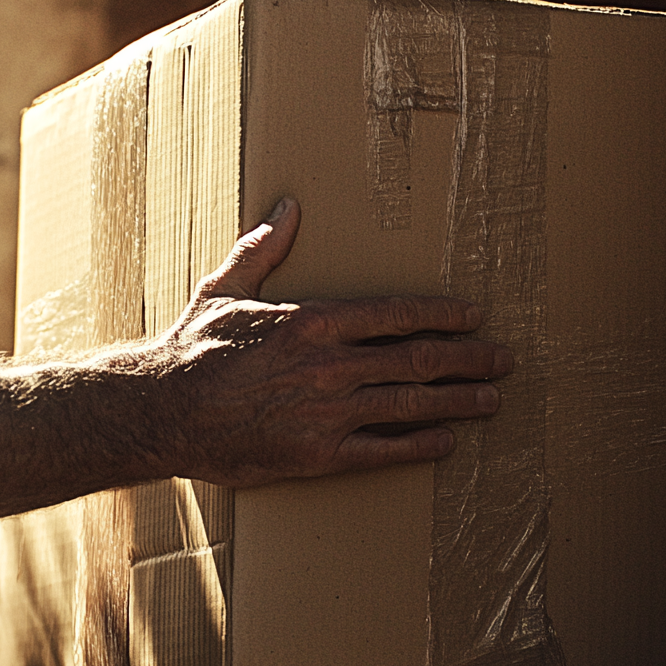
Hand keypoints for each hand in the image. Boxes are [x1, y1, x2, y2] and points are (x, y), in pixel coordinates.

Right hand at [155, 198, 512, 485]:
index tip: (473, 316)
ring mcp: (329, 413)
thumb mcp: (224, 290)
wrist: (162, 411)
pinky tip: (448, 441)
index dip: (443, 314)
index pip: (397, 314)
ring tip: (492, 400)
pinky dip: (421, 446)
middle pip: (419, 359)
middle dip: (469, 358)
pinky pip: (384, 452)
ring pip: (412, 404)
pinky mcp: (318, 455)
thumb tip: (288, 210)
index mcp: (314, 322)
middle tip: (503, 359)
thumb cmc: (191, 351)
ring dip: (460, 401)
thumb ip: (262, 251)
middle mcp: (331, 366)